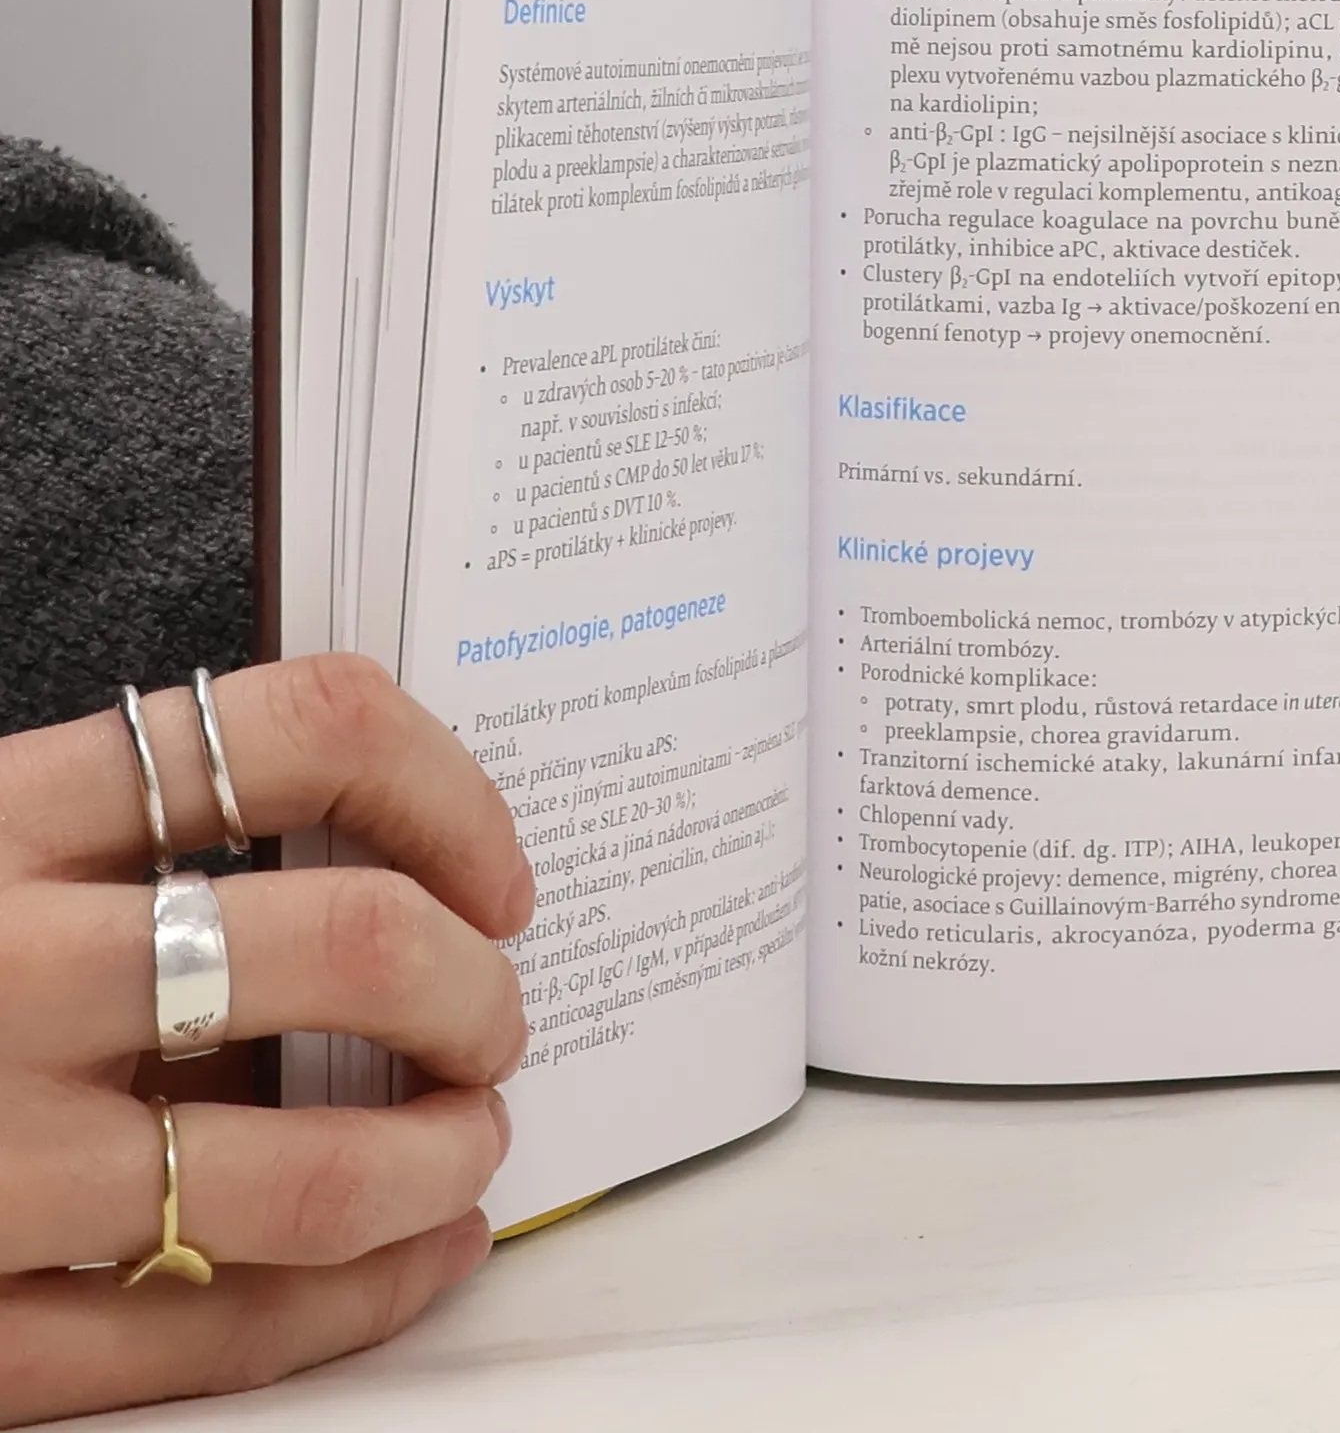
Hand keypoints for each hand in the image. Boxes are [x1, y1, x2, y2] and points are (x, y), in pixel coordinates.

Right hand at [0, 656, 533, 1425]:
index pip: (303, 730)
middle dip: (476, 990)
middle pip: (354, 944)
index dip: (448, 792)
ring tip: (472, 1137)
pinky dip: (360, 1298)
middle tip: (494, 1014)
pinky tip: (418, 1259)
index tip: (497, 871)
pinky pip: (214, 1333)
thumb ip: (120, 839)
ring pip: (314, 1168)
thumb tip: (380, 866)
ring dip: (448, 1152)